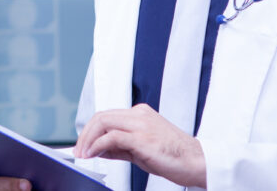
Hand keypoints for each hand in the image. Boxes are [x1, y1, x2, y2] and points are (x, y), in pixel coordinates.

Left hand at [73, 104, 205, 187]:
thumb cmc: (174, 157)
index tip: (82, 145)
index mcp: (140, 114)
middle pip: (101, 117)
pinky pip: (111, 137)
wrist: (198, 162)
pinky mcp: (142, 138)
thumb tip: (98, 149)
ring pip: (103, 123)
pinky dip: (97, 145)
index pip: (107, 116)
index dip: (90, 130)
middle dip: (85, 134)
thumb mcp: (141, 149)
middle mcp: (139, 115)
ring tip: (83, 154)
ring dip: (88, 139)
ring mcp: (141, 125)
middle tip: (78, 150)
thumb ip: (120, 146)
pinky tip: (93, 154)